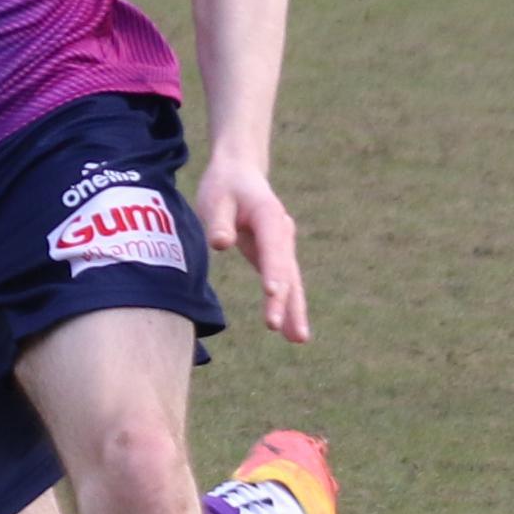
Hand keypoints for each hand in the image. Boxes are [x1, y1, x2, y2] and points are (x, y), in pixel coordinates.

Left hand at [199, 163, 310, 343]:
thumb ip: (218, 221)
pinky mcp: (276, 257)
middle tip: (281, 328)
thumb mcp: (216, 197)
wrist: (240, 174)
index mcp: (269, 216)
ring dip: (294, 309)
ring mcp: (282, 246)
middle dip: (285, 300)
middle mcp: (282, 233)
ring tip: (298, 339)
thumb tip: (221, 243)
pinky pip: (285, 284)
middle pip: (287, 270)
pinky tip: (291, 332)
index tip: (273, 293)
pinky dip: (288, 306)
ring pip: (292, 281)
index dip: (274, 270)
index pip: (273, 247)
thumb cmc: (224, 186)